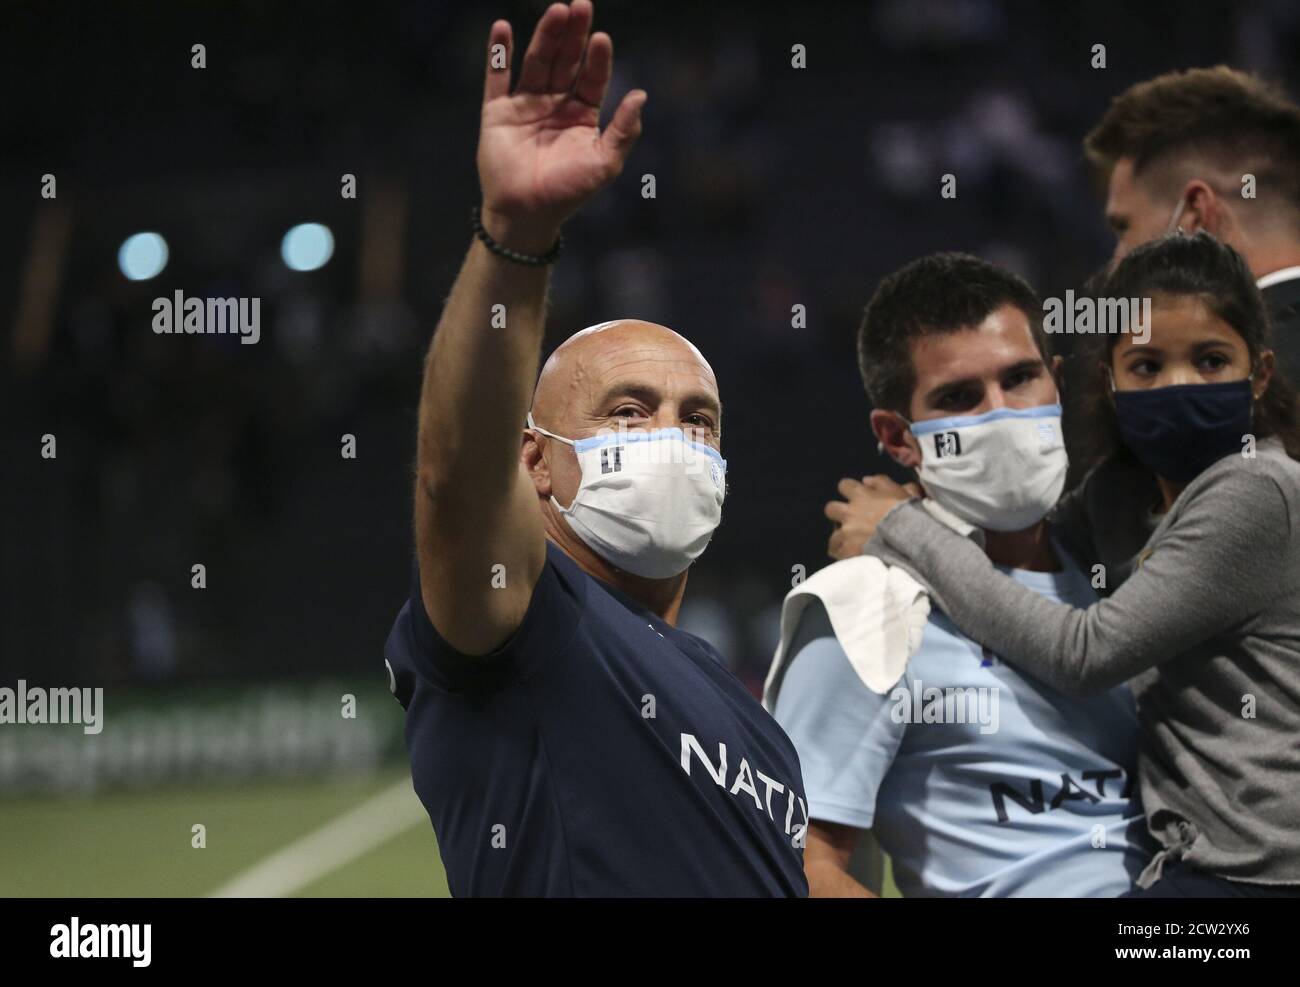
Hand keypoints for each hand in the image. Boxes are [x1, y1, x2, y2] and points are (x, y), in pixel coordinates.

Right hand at [477, 1, 644, 252]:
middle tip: (581, 6)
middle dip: (573, 35)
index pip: (593, 78)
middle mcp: (555, 105)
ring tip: (556, 11)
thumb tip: (641, 94)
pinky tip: (502, 28)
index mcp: (582, 116)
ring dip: (546, 36)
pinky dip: (498, 54)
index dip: (598, 59)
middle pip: (566, 61)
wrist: (526, 214)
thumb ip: (623, 131)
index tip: (602, 39)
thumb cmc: (568, 193)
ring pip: (537, 62)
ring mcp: (525, 106)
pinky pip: (497, 77)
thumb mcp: (604, 164)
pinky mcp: (497, 112)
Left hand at [825, 476, 920, 560]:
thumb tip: (867, 480)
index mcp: (862, 495)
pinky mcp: (847, 550)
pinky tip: (850, 556)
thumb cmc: (909, 515)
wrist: (910, 539)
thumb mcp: (903, 491)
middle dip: (838, 514)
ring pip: (832, 535)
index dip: (848, 491)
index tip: (855, 497)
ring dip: (840, 538)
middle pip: (830, 508)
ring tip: (851, 544)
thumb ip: (883, 482)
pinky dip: (842, 554)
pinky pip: (836, 552)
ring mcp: (847, 532)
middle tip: (850, 521)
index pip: (844, 485)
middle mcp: (850, 512)